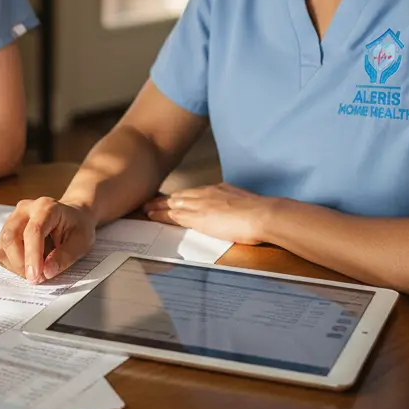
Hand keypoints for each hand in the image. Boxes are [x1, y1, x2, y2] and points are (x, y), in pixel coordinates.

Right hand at [0, 197, 96, 283]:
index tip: (36, 277)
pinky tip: (28, 264)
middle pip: (11, 237)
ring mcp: (13, 218)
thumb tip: (46, 272)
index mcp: (46, 207)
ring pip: (3, 246)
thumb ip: (65, 256)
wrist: (72, 217)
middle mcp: (25, 209)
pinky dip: (12, 264)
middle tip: (37, 279)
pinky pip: (1, 251)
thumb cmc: (78, 227)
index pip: (33, 231)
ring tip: (36, 270)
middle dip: (21, 264)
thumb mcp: (82, 242)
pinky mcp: (6, 230)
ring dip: (16, 265)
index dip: (33, 256)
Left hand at [143, 183, 274, 244]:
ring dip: (158, 206)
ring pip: (173, 204)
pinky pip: (174, 215)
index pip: (194, 193)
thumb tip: (234, 212)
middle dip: (164, 200)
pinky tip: (152, 216)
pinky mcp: (197, 217)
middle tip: (150, 202)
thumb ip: (235, 206)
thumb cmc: (261, 214)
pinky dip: (161, 215)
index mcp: (219, 190)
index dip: (181, 197)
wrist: (262, 215)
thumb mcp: (245, 204)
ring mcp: (200, 204)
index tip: (173, 199)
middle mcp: (207, 194)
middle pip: (180, 196)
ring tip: (145, 209)